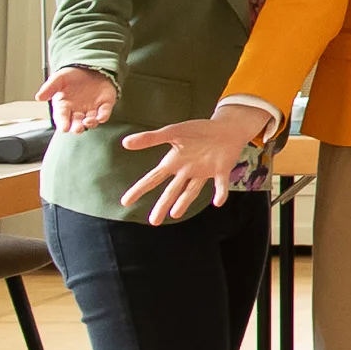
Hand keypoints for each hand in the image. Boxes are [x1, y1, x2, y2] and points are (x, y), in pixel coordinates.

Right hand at [38, 66, 115, 131]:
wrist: (90, 68)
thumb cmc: (72, 75)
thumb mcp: (58, 78)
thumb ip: (49, 88)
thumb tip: (39, 97)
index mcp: (64, 106)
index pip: (62, 117)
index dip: (63, 123)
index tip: (64, 128)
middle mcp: (78, 110)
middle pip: (76, 123)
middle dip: (77, 127)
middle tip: (78, 129)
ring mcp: (92, 108)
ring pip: (91, 120)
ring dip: (90, 123)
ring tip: (88, 122)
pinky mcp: (104, 104)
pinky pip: (104, 112)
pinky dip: (103, 116)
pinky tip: (101, 117)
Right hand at [116, 111, 263, 225]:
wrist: (225, 128)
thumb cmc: (197, 131)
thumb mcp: (172, 132)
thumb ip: (150, 138)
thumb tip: (125, 143)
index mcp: (174, 162)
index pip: (153, 178)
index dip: (139, 189)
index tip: (125, 202)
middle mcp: (187, 171)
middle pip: (172, 190)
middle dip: (162, 205)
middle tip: (153, 222)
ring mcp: (204, 172)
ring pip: (192, 190)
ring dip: (185, 202)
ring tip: (175, 215)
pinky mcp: (221, 170)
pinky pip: (220, 183)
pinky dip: (220, 192)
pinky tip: (218, 202)